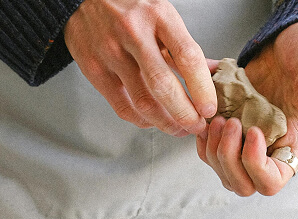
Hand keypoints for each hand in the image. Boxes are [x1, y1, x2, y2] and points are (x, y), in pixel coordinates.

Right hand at [64, 0, 215, 136]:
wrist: (84, 2)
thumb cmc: (129, 8)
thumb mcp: (162, 16)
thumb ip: (184, 46)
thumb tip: (214, 73)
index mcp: (158, 16)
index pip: (186, 56)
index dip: (202, 87)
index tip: (210, 108)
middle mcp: (133, 33)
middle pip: (163, 84)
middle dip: (185, 113)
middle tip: (197, 125)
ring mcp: (110, 53)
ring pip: (143, 101)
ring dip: (166, 122)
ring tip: (179, 128)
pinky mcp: (94, 70)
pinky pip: (122, 106)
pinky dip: (142, 120)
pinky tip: (153, 121)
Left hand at [197, 21, 297, 195]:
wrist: (290, 40)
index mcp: (294, 141)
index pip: (272, 181)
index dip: (255, 165)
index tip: (253, 131)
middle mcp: (269, 147)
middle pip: (241, 183)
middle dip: (227, 158)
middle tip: (228, 122)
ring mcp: (246, 139)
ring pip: (220, 168)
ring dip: (211, 147)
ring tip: (216, 115)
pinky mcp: (229, 126)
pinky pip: (207, 146)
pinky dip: (201, 133)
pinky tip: (206, 108)